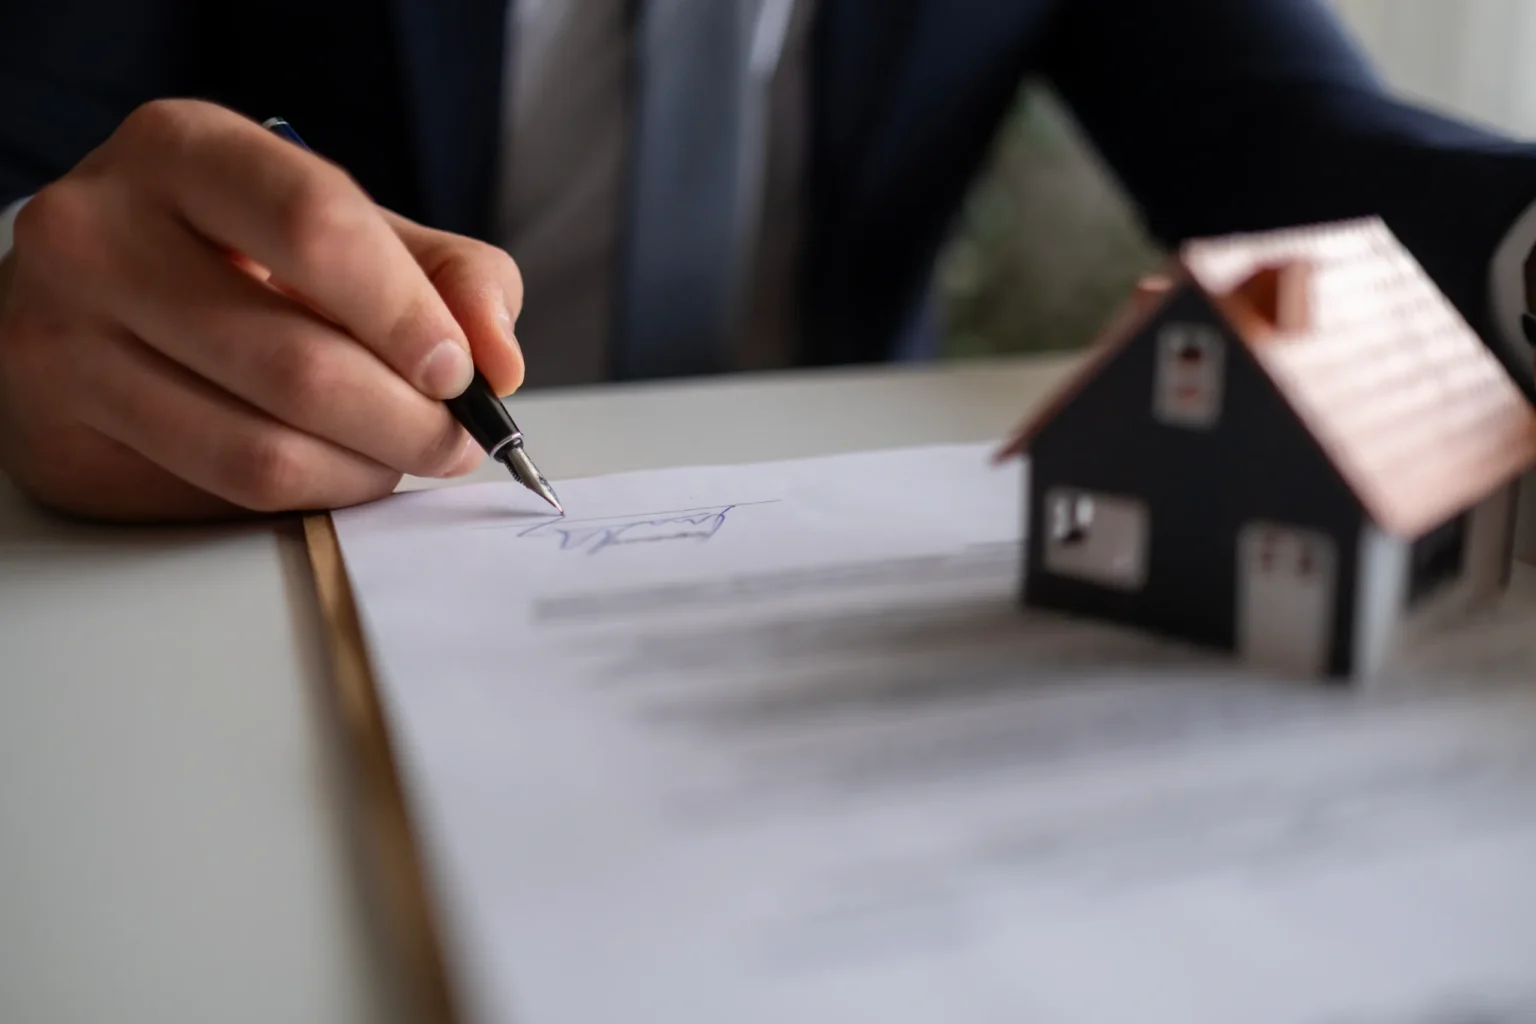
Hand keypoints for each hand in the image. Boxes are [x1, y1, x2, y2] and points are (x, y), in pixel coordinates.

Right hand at [0, 98, 524, 522]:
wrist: (100, 293)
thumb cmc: (244, 255)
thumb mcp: (353, 232)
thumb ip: (449, 277)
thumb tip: (500, 362)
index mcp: (184, 150)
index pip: (316, 225)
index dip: (407, 313)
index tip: (460, 370)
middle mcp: (99, 232)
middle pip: (297, 360)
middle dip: (408, 419)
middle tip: (455, 438)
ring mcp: (63, 334)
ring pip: (262, 445)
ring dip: (368, 468)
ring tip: (404, 454)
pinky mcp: (58, 429)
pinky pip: (225, 489)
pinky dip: (314, 492)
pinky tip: (338, 467)